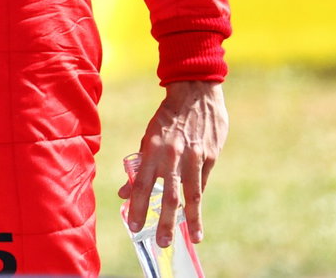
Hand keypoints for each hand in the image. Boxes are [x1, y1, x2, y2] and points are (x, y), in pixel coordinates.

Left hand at [120, 80, 227, 245]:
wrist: (195, 92)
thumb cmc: (167, 118)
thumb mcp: (148, 138)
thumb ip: (139, 167)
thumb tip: (124, 193)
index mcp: (153, 149)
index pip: (143, 184)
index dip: (139, 207)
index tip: (135, 227)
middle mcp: (173, 155)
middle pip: (169, 195)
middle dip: (165, 221)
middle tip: (162, 243)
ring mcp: (194, 157)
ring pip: (191, 194)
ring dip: (191, 219)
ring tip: (193, 238)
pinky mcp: (211, 156)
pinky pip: (202, 182)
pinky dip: (199, 201)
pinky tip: (198, 217)